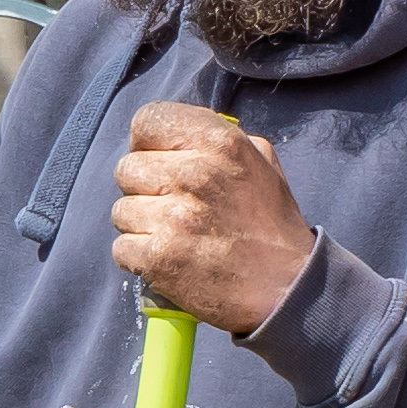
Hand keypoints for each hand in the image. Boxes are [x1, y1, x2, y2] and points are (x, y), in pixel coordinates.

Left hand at [107, 101, 319, 335]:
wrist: (285, 287)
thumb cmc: (270, 225)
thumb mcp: (259, 162)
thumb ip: (217, 139)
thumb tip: (177, 134)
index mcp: (219, 142)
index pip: (148, 120)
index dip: (146, 143)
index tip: (158, 159)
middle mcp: (194, 174)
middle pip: (127, 168)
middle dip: (144, 189)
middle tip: (173, 207)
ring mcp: (173, 218)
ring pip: (121, 210)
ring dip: (141, 225)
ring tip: (175, 236)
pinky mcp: (159, 257)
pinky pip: (121, 247)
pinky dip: (139, 257)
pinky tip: (168, 259)